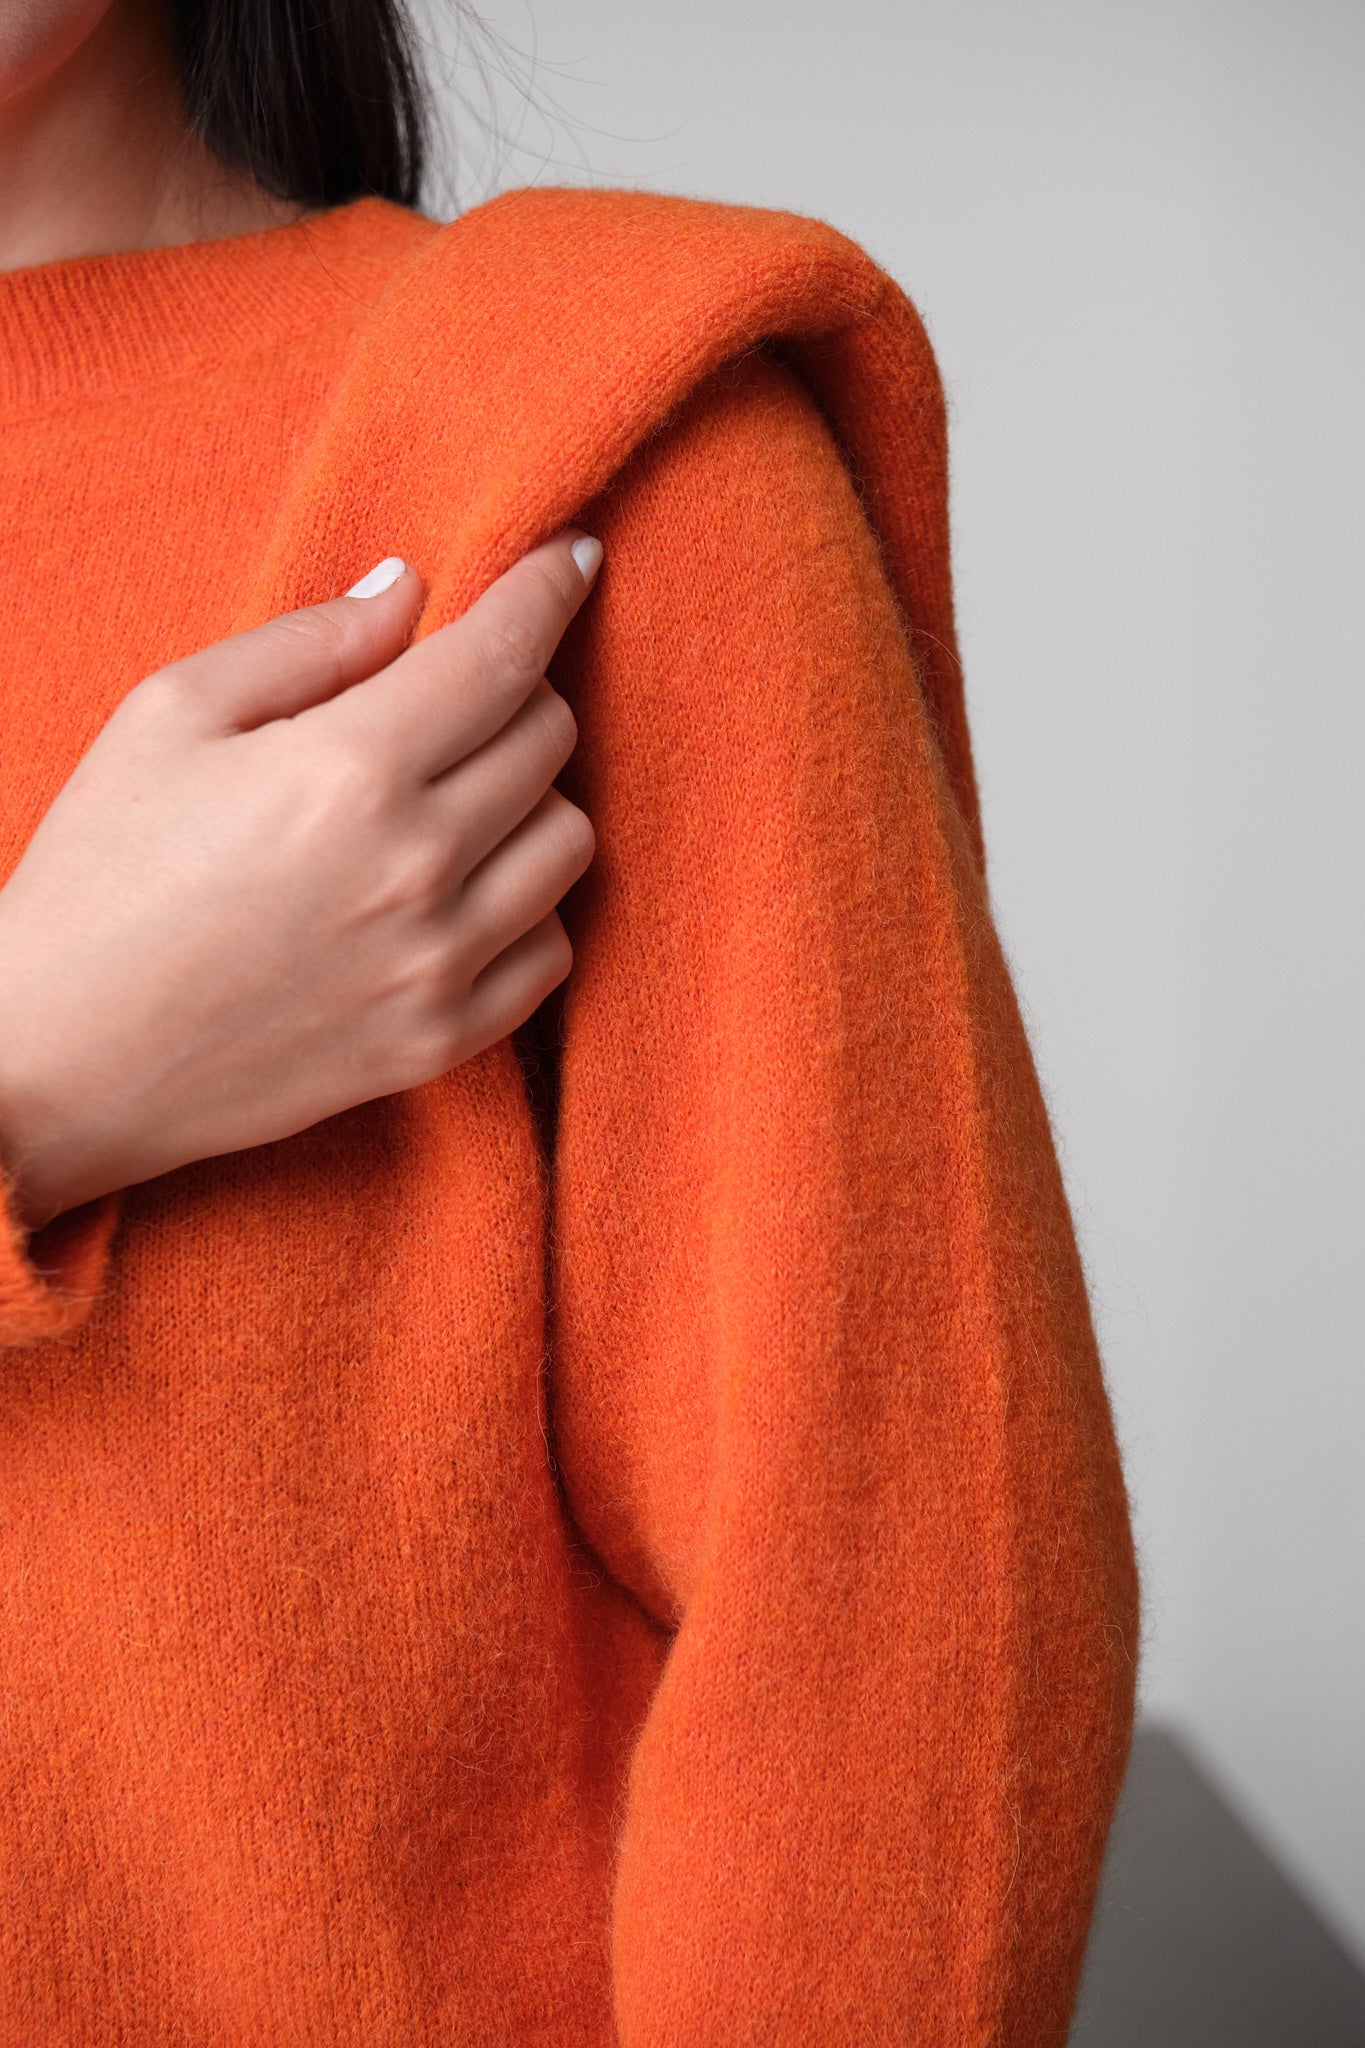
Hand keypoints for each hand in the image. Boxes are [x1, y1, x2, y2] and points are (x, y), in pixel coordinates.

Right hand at [0, 532, 601, 1230]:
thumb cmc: (98, 876)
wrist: (58, 1060)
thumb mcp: (167, 717)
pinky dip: (527, 906)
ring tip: (452, 795)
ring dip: (529, 797)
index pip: (505, 652)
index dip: (550, 587)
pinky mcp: (441, 1041)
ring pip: (568, 842)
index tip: (571, 559)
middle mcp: (418, 867)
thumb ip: (306, 643)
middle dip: (516, 690)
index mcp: (350, 768)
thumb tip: (409, 593)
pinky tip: (461, 890)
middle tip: (456, 692)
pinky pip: (551, 949)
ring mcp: (439, 964)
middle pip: (550, 737)